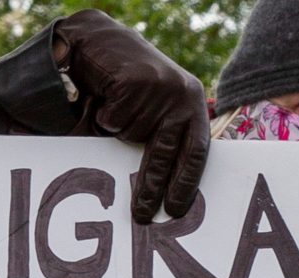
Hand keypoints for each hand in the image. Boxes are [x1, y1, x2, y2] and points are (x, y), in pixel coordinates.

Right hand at [53, 9, 208, 223]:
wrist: (100, 43)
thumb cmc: (128, 86)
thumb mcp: (155, 111)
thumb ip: (162, 139)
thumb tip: (159, 192)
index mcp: (193, 104)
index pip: (198, 151)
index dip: (186, 183)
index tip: (175, 210)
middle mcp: (183, 95)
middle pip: (166, 153)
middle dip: (152, 186)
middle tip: (142, 214)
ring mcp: (160, 88)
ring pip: (132, 136)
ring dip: (117, 132)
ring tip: (111, 114)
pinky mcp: (134, 83)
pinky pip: (113, 121)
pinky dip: (103, 117)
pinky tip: (105, 98)